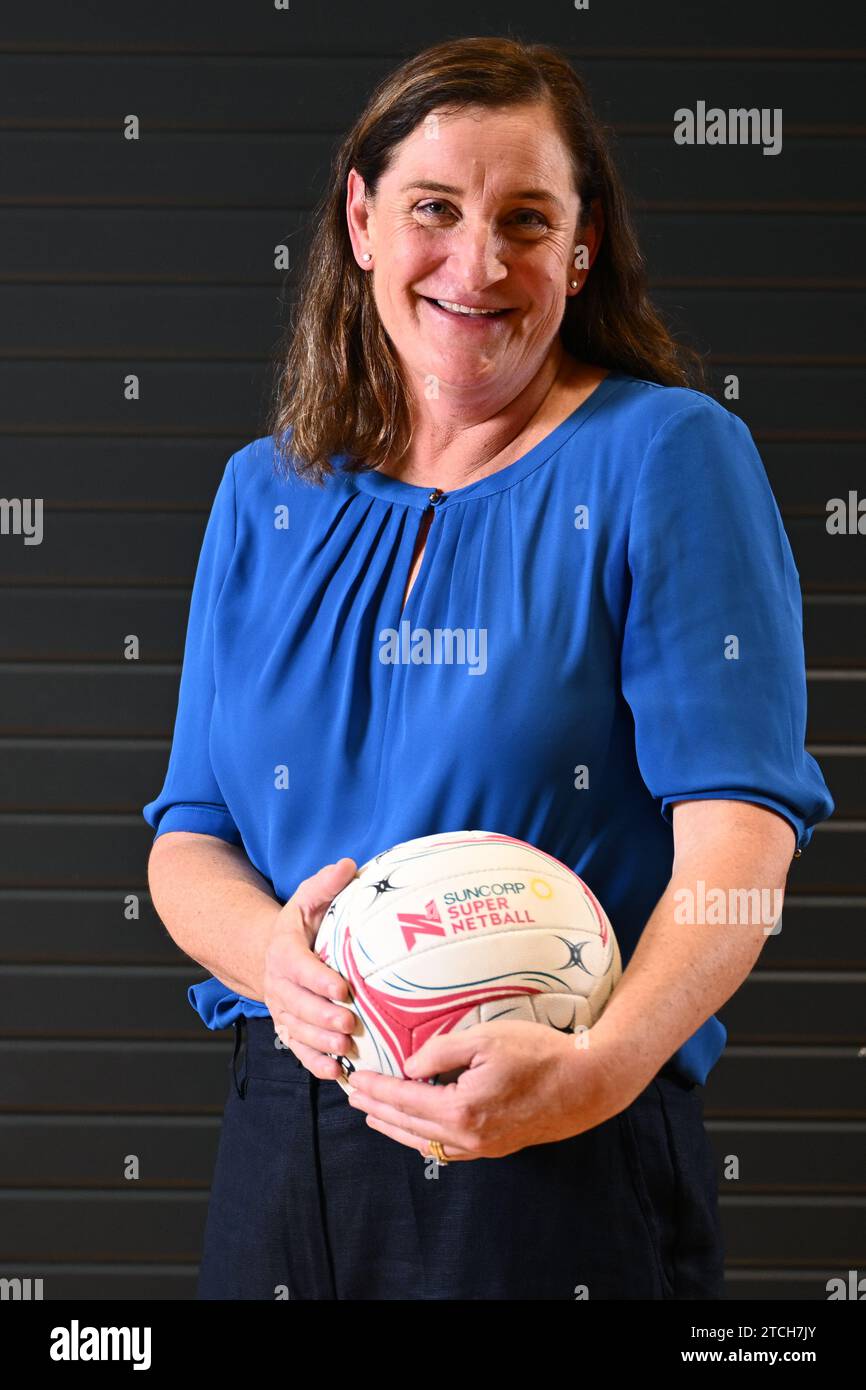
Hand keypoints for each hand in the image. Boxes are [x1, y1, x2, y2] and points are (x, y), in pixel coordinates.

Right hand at [263, 857, 357, 1080]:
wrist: (268, 952)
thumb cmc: (300, 925)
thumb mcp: (307, 898)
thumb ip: (325, 884)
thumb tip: (348, 865)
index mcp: (284, 951)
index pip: (299, 966)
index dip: (318, 979)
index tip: (342, 988)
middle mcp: (279, 984)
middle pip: (297, 1004)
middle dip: (321, 1016)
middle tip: (349, 1023)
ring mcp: (282, 1009)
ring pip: (297, 1030)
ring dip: (320, 1042)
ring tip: (345, 1047)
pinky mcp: (288, 1028)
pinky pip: (298, 1049)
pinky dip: (314, 1063)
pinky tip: (335, 1073)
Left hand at [345, 1019, 638, 1159]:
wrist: (585, 1085)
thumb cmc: (539, 1054)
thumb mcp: (485, 1039)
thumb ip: (441, 1052)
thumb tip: (409, 1065)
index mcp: (459, 1110)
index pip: (403, 1099)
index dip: (375, 1088)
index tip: (355, 1078)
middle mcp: (466, 1136)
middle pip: (408, 1125)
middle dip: (377, 1109)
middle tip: (353, 1096)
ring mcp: (482, 1147)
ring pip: (426, 1142)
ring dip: (397, 1127)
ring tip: (375, 1114)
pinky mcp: (496, 1147)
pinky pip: (449, 1148)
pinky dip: (424, 1137)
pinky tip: (418, 1128)